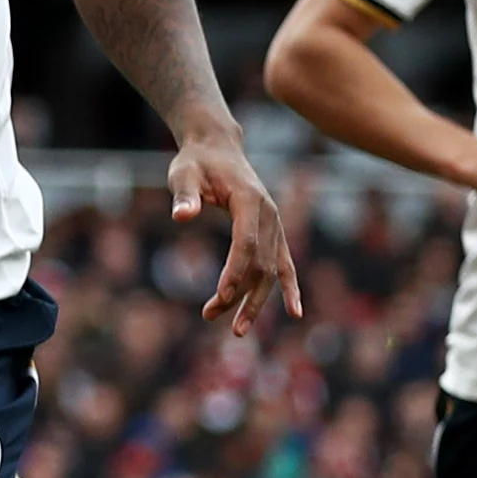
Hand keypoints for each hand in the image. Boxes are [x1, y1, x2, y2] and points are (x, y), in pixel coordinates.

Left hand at [167, 131, 302, 336]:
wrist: (217, 148)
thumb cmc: (196, 162)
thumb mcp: (183, 174)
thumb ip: (184, 195)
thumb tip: (182, 216)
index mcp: (250, 201)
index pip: (245, 244)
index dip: (235, 273)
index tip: (220, 297)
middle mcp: (269, 214)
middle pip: (260, 263)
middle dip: (239, 294)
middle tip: (210, 316)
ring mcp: (275, 224)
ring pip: (272, 269)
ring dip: (256, 300)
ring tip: (237, 329)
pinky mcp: (273, 231)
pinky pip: (285, 263)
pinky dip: (289, 288)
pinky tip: (295, 313)